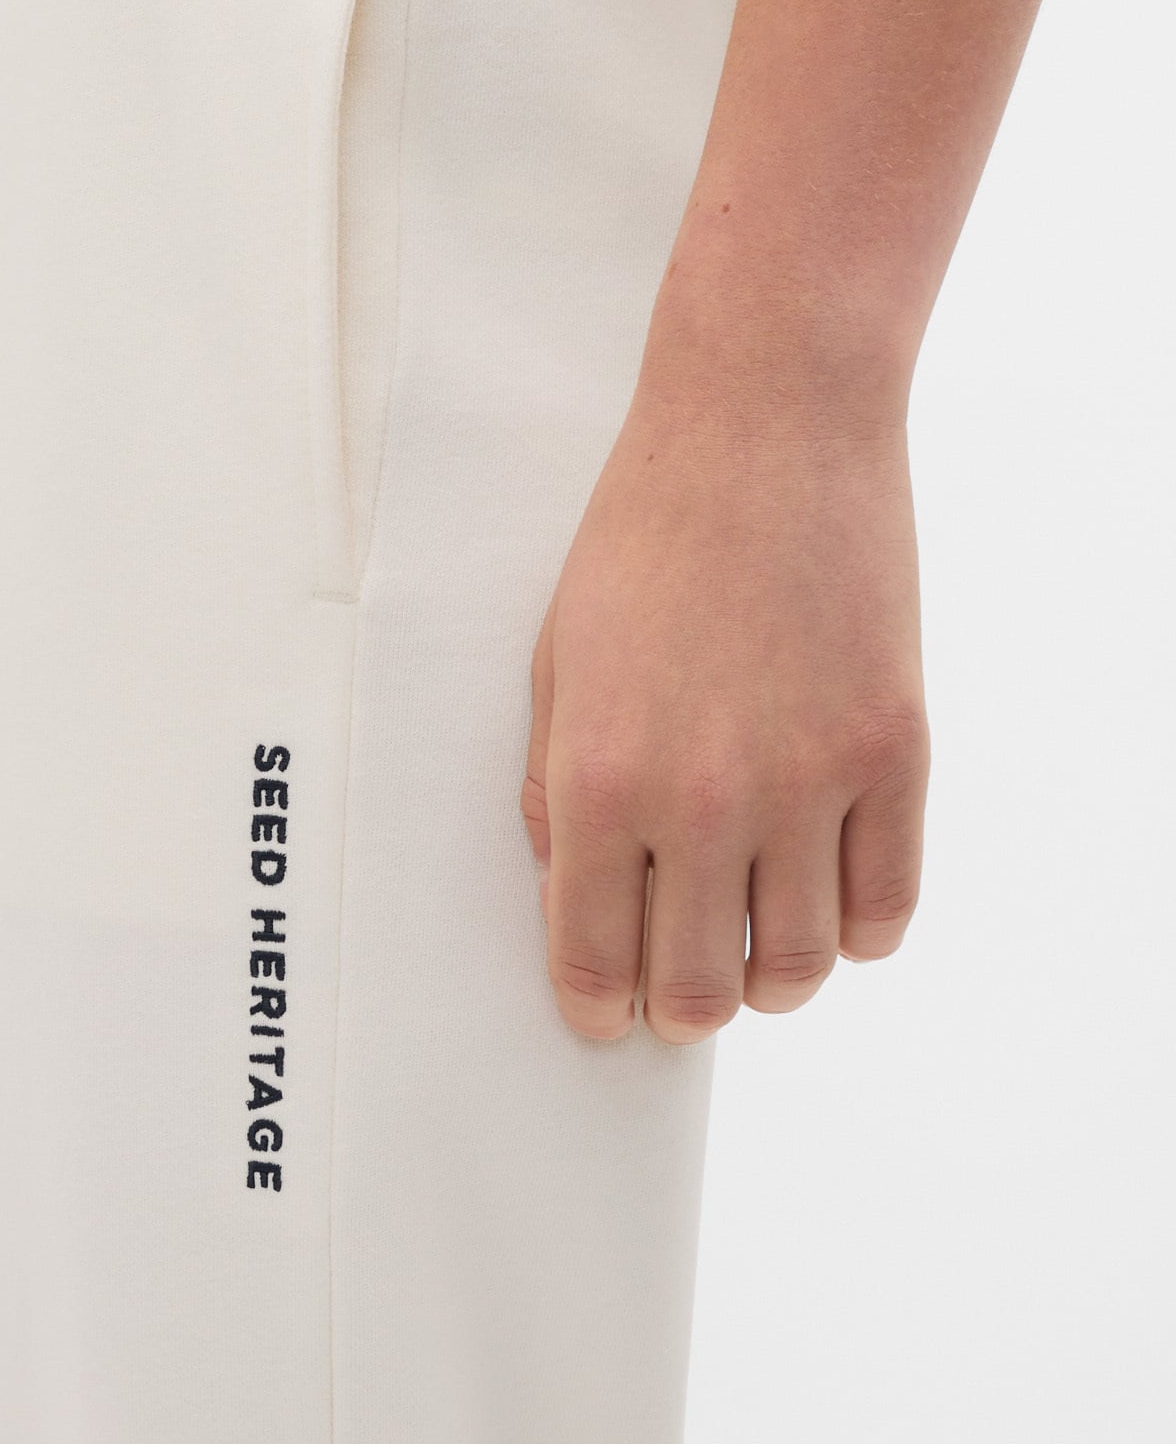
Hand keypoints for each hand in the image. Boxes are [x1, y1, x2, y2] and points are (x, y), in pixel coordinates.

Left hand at [522, 390, 928, 1041]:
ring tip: (756, 945)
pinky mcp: (892, 754)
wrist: (765, 429)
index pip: (593, 961)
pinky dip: (857, 931)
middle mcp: (700, 800)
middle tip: (680, 983)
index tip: (605, 1014)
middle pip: (697, 989)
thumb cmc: (645, 535)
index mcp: (597, 779)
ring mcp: (807, 781)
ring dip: (772, 978)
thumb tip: (570, 893)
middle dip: (680, 1007)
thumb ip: (550, 789)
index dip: (596, 1009)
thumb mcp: (555, 661)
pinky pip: (885, 908)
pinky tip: (829, 901)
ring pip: (799, 968)